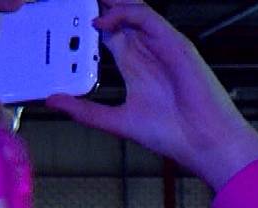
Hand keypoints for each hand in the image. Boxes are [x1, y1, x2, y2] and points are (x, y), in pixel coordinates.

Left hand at [46, 0, 257, 190]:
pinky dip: (122, 13)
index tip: (60, 15)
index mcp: (135, 65)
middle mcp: (147, 51)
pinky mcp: (174, 44)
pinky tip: (102, 22)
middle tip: (67, 0)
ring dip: (107, 2)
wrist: (205, 143)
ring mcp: (161, 45)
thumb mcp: (118, 121)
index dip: (86, 18)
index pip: (108, 30)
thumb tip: (52, 102)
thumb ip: (86, 111)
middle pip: (118, 12)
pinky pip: (145, 16)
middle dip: (95, 3)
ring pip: (131, 7)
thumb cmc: (174, 135)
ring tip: (82, 0)